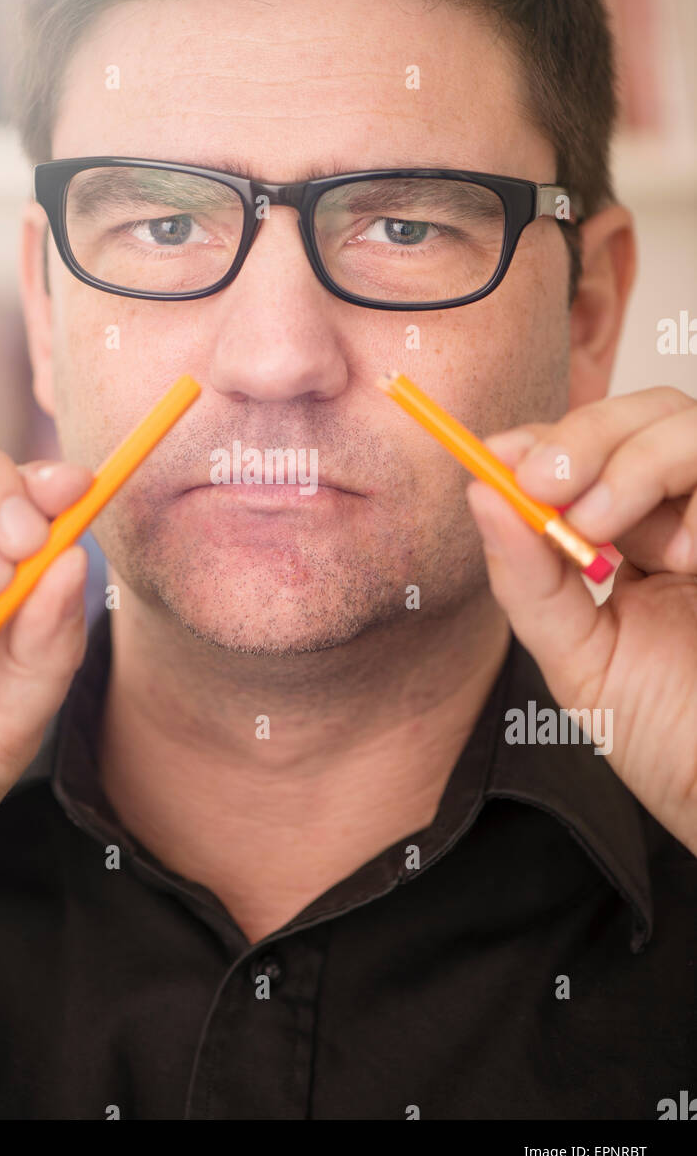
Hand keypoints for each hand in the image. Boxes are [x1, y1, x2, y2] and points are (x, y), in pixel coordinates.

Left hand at [465, 386, 696, 855]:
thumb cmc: (673, 740)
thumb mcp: (579, 659)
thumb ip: (528, 579)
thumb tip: (480, 491)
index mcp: (644, 540)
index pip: (595, 450)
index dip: (548, 440)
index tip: (500, 455)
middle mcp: (695, 517)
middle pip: (649, 414)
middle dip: (586, 436)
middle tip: (545, 485)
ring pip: (689, 424)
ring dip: (636, 462)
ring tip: (603, 530)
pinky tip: (688, 559)